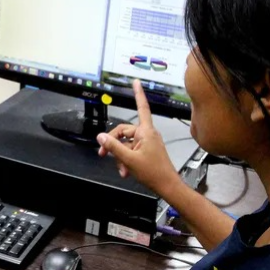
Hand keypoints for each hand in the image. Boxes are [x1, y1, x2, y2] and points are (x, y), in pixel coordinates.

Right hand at [97, 80, 181, 195]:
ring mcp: (148, 143)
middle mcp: (147, 134)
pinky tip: (125, 171)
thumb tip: (101, 136)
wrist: (168, 187)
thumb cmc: (153, 172)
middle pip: (124, 132)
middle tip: (102, 154)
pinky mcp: (147, 151)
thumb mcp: (128, 159)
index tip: (136, 82)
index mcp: (146, 132)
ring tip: (121, 169)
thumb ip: (113, 146)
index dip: (138, 94)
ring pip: (126, 144)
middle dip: (113, 144)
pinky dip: (126, 160)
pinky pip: (132, 151)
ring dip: (120, 156)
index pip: (141, 108)